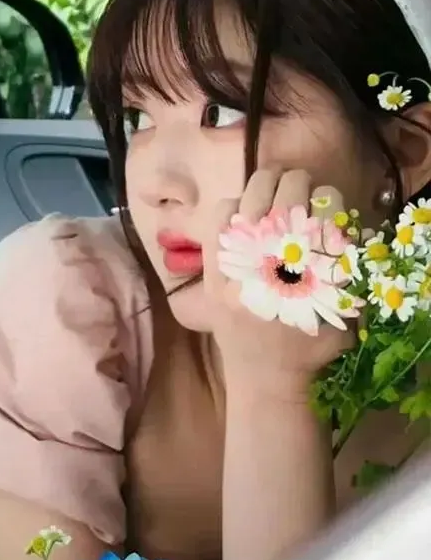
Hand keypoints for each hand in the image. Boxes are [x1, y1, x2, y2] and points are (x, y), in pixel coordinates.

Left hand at [203, 168, 354, 395]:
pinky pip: (217, 222)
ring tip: (273, 189)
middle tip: (299, 183)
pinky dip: (231, 207)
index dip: (327, 197)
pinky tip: (243, 214)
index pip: (320, 216)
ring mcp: (236, 271)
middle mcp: (272, 270)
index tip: (328, 198)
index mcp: (310, 278)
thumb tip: (339, 218)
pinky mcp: (213, 274)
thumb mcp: (342, 310)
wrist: (263, 376)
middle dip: (296, 182)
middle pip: (283, 200)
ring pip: (248, 201)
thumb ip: (345, 268)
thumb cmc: (310, 345)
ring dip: (263, 187)